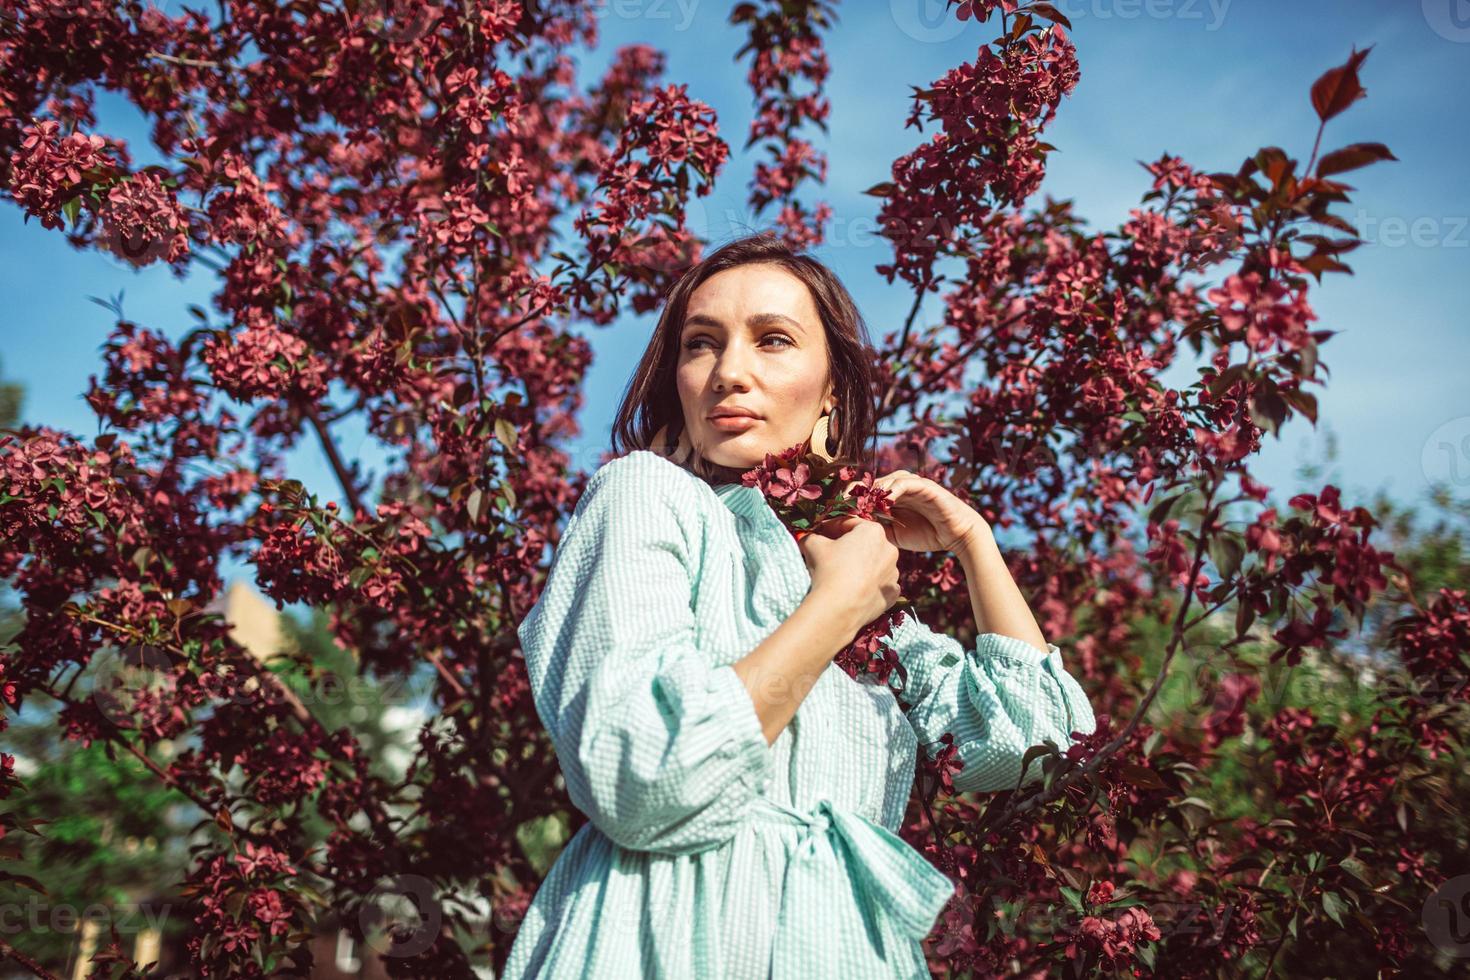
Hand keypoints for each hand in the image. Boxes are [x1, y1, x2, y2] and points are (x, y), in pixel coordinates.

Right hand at [798, 517, 900, 635]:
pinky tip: (855, 590)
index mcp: (873, 532)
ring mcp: (893, 573)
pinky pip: (880, 585)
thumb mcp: (812, 545)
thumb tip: (809, 538)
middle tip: (830, 554)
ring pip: (875, 565)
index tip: (821, 533)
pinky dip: (870, 586)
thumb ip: (812, 536)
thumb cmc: (828, 570)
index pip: (850, 524)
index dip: (832, 527)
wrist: (838, 609)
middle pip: (865, 544)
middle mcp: (889, 549)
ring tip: (842, 575)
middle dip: (849, 547)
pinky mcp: (892, 594)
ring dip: (861, 567)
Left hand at [848, 470, 987, 553]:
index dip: (852, 498)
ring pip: (886, 479)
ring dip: (872, 490)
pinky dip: (893, 489)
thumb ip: (876, 529)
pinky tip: (885, 501)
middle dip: (857, 492)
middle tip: (844, 503)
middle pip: (872, 482)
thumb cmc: (926, 534)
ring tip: (861, 502)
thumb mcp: (895, 535)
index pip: (866, 491)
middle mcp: (899, 487)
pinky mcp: (925, 485)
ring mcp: (912, 484)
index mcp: (890, 497)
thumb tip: (851, 531)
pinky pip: (906, 482)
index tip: (838, 511)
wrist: (956, 535)